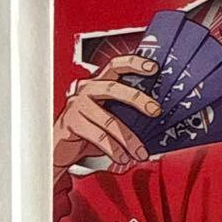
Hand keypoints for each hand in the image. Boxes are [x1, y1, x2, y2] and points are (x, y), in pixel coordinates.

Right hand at [53, 55, 161, 175]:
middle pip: (113, 88)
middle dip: (137, 98)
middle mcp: (86, 89)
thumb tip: (159, 121)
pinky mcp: (71, 122)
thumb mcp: (111, 117)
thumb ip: (129, 113)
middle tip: (155, 110)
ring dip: (129, 139)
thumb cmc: (90, 130)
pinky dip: (113, 149)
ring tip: (140, 153)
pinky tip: (123, 158)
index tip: (153, 67)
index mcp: (99, 84)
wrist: (62, 147)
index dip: (133, 63)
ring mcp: (77, 105)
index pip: (115, 66)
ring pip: (109, 120)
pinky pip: (97, 136)